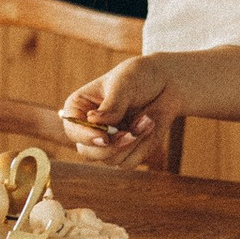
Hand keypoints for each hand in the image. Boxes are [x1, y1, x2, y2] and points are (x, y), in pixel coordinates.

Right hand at [61, 53, 177, 154]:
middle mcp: (89, 128)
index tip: (104, 137)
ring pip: (110, 159)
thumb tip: (93, 120)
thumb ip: (111, 104)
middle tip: (132, 133)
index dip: (85, 136)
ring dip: (133, 142)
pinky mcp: (125, 152)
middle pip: (88, 152)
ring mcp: (107, 142)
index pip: (72, 129)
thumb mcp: (124, 83)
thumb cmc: (139, 77)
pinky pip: (129, 162)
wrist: (167, 84)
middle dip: (113, 145)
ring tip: (146, 119)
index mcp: (79, 108)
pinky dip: (142, 147)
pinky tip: (149, 126)